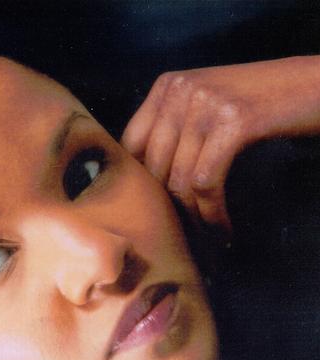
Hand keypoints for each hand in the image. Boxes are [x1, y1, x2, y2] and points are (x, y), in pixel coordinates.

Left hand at [121, 56, 319, 230]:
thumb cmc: (264, 104)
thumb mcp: (208, 106)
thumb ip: (174, 130)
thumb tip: (144, 182)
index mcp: (167, 85)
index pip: (131, 145)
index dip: (140, 184)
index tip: (155, 212)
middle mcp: (180, 89)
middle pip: (153, 166)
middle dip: (167, 208)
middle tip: (183, 236)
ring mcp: (206, 102)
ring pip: (179, 179)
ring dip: (192, 219)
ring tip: (205, 239)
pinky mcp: (234, 121)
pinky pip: (207, 182)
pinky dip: (212, 214)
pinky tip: (222, 230)